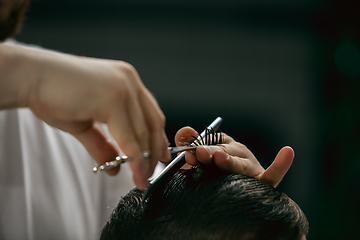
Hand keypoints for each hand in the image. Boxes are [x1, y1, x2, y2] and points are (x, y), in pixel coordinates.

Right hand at [1, 44, 170, 188]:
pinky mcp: (113, 98)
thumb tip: (115, 168)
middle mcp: (130, 81)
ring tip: (142, 178)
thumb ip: (103, 145)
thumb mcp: (85, 124)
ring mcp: (123, 88)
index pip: (151, 113)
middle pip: (152, 123)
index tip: (159, 156)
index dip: (157, 137)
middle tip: (149, 173)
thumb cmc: (54, 95)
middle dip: (153, 152)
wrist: (30, 78)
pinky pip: (128, 136)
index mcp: (127, 80)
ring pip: (142, 132)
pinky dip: (134, 157)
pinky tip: (134, 171)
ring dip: (144, 159)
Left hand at [175, 127, 293, 186]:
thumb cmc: (213, 178)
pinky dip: (280, 166)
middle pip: (224, 151)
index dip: (200, 145)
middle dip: (210, 152)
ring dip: (230, 160)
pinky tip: (287, 153)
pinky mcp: (263, 183)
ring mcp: (251, 167)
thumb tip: (183, 131)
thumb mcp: (200, 161)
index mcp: (224, 146)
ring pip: (240, 163)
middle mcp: (239, 153)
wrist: (227, 203)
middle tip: (198, 153)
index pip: (211, 142)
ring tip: (218, 158)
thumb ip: (191, 146)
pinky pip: (273, 175)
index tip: (188, 152)